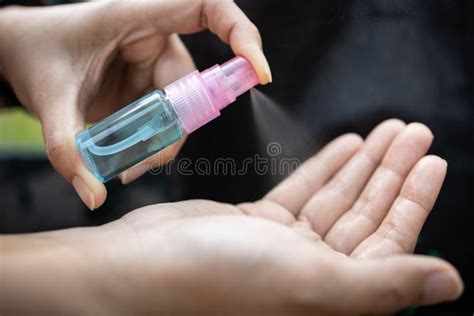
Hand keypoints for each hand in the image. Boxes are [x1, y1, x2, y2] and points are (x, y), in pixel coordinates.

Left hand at [0, 1, 270, 208]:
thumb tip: (94, 195)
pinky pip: (167, 116)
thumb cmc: (36, 54)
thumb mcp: (48, 98)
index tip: (257, 72)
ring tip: (127, 165)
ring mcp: (153, 62)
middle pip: (193, 82)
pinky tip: (129, 158)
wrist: (20, 52)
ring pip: (182, 108)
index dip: (242, 33)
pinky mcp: (150, 84)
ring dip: (162, 141)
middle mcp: (154, 36)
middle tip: (146, 160)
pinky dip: (154, 141)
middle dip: (177, 127)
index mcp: (137, 15)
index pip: (207, 8)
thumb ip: (68, 148)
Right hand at [1, 120, 461, 314]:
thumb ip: (381, 285)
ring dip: (360, 166)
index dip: (412, 200)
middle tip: (414, 133)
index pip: (389, 243)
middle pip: (364, 215)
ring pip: (334, 199)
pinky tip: (344, 146)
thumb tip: (450, 284)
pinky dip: (322, 169)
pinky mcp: (257, 225)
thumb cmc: (214, 282)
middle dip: (390, 173)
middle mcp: (311, 274)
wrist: (138, 269)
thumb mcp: (308, 282)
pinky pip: (301, 193)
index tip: (430, 161)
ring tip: (387, 133)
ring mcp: (283, 248)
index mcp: (331, 294)